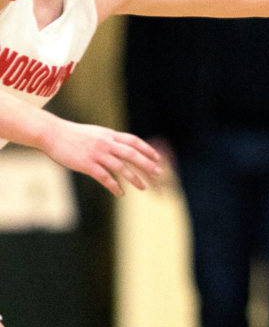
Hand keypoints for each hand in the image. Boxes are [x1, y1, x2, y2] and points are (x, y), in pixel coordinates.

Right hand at [42, 119, 162, 195]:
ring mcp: (97, 154)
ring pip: (121, 167)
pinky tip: (120, 193)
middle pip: (132, 154)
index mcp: (110, 135)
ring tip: (143, 188)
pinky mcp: (87, 164)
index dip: (147, 150)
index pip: (134, 141)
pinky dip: (114, 186)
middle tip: (159, 173)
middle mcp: (107, 143)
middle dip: (147, 164)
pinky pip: (104, 177)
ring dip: (134, 178)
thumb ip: (108, 139)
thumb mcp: (95, 133)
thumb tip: (120, 146)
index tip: (157, 158)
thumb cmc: (72, 135)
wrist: (52, 134)